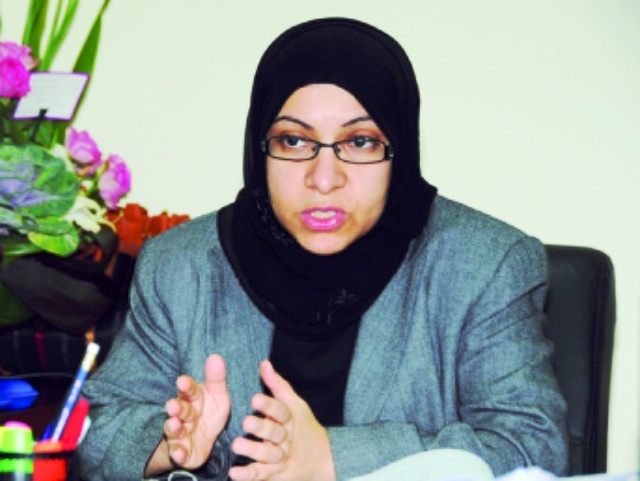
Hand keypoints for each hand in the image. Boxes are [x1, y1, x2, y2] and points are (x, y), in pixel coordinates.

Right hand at [160, 354, 230, 471]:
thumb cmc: (209, 412)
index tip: (182, 381)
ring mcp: (181, 433)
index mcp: (193, 399)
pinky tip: (179, 453)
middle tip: (173, 405)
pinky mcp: (182, 451)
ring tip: (174, 425)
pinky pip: (179, 453)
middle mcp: (184, 415)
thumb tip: (215, 356)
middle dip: (177, 408)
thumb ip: (217, 378)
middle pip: (180, 410)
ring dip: (173, 427)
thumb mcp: (218, 395)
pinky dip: (178, 453)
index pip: (189, 390)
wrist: (204, 441)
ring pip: (174, 430)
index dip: (186, 386)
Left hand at [229, 360, 334, 480]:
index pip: (281, 410)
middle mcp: (287, 438)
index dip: (268, 405)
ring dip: (253, 451)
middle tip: (245, 422)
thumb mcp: (295, 404)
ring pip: (268, 455)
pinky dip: (248, 475)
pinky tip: (235, 473)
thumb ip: (277, 385)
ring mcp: (282, 457)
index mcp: (291, 418)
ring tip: (236, 446)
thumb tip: (264, 363)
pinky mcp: (275, 473)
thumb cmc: (304, 426)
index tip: (254, 399)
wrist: (323, 458)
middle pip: (275, 433)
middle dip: (261, 428)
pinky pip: (261, 474)